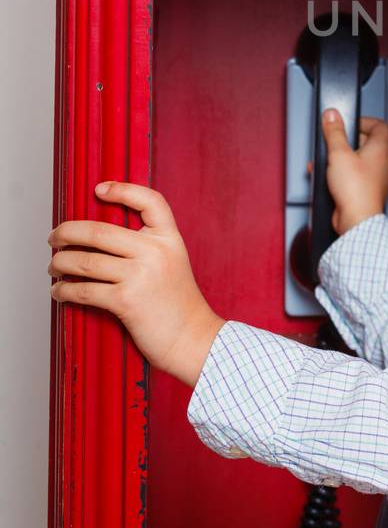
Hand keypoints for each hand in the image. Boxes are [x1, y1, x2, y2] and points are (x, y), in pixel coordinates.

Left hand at [47, 183, 224, 388]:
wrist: (193, 338)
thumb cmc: (179, 304)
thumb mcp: (173, 262)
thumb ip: (149, 246)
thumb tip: (102, 237)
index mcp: (169, 239)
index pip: (150, 202)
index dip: (123, 190)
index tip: (99, 190)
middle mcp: (155, 252)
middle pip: (99, 231)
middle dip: (66, 233)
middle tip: (54, 238)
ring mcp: (140, 275)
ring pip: (85, 261)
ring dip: (60, 263)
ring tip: (54, 266)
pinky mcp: (125, 300)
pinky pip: (84, 290)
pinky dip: (64, 290)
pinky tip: (59, 291)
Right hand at [319, 110, 387, 234]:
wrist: (357, 220)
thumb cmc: (356, 191)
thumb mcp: (339, 154)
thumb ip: (334, 132)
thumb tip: (332, 115)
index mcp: (380, 149)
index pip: (379, 125)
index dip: (364, 120)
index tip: (348, 122)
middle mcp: (381, 162)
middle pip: (366, 142)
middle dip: (347, 140)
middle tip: (335, 141)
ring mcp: (373, 177)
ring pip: (357, 159)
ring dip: (340, 158)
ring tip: (328, 159)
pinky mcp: (364, 190)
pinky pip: (352, 175)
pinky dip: (340, 172)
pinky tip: (327, 176)